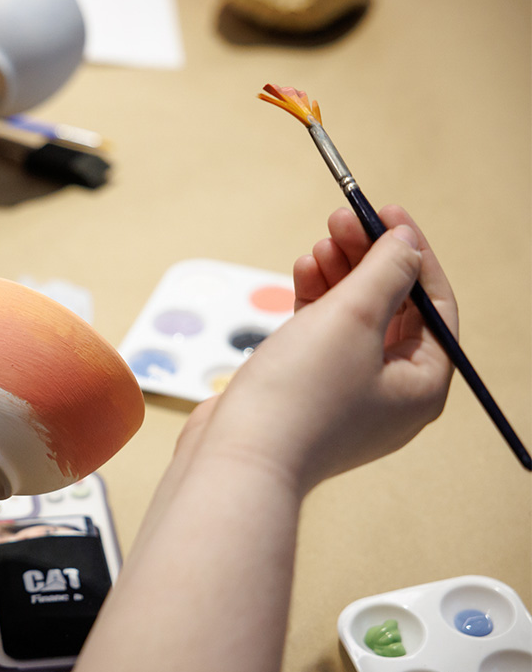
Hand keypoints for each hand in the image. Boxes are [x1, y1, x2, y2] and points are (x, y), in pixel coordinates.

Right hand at [192, 205, 455, 490]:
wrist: (238, 458)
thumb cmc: (299, 399)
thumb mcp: (352, 319)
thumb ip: (385, 272)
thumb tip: (407, 243)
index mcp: (422, 385)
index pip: (433, 305)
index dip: (411, 253)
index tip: (386, 214)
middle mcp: (392, 394)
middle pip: (392, 309)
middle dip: (367, 260)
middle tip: (342, 221)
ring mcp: (348, 395)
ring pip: (354, 320)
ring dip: (339, 276)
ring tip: (317, 244)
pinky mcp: (308, 393)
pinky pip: (322, 338)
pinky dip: (314, 303)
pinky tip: (301, 273)